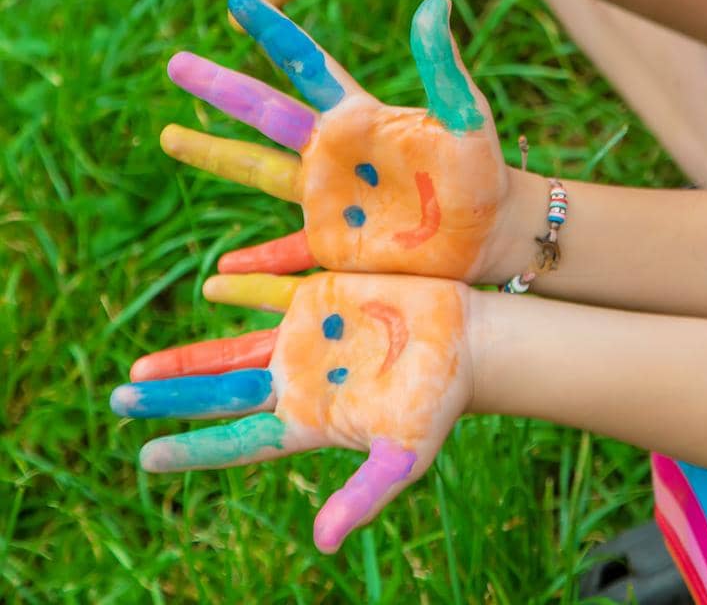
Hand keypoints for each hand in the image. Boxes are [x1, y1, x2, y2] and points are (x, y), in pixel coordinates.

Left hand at [110, 269, 470, 551]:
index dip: (193, 447)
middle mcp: (295, 382)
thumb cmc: (438, 404)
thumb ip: (363, 496)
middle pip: (219, 390)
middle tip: (117, 398)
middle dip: (170, 396)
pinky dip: (241, 288)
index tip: (146, 459)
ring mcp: (305, 340)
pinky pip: (270, 294)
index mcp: (306, 420)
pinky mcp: (322, 300)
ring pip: (231, 351)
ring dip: (187, 360)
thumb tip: (321, 543)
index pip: (236, 438)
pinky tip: (211, 283)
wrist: (468, 343)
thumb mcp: (402, 455)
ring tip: (140, 369)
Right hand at [161, 0, 509, 281]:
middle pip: (262, 111)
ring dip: (211, 153)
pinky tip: (216, 276)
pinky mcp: (331, 239)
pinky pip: (279, 253)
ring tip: (167, 134)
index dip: (273, 30)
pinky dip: (249, 266)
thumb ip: (443, 67)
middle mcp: (332, 150)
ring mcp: (326, 195)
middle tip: (174, 62)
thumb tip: (433, 2)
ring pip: (255, 170)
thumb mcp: (466, 117)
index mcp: (359, 114)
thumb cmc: (484, 172)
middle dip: (220, 86)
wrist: (492, 234)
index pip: (306, 62)